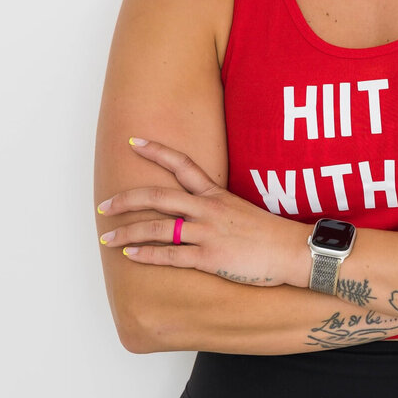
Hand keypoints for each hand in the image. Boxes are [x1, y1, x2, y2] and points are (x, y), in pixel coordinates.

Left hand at [97, 139, 302, 285]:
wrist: (293, 250)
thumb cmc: (271, 233)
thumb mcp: (242, 210)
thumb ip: (217, 208)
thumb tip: (199, 212)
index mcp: (216, 194)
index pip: (183, 164)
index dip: (156, 151)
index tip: (133, 141)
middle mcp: (208, 209)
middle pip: (158, 197)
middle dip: (126, 200)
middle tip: (103, 205)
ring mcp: (208, 232)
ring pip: (158, 228)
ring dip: (128, 232)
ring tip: (107, 238)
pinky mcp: (210, 257)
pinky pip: (170, 255)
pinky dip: (147, 255)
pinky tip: (131, 255)